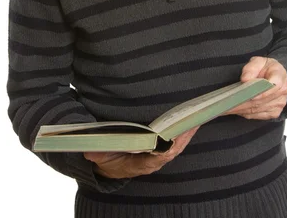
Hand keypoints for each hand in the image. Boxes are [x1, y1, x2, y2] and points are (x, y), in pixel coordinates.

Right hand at [83, 126, 198, 178]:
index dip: (167, 147)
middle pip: (172, 149)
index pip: (157, 156)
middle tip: (192, 121)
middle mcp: (152, 162)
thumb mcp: (99, 157)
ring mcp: (158, 157)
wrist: (107, 168)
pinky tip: (191, 122)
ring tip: (196, 117)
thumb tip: (90, 150)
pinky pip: (176, 142)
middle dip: (183, 136)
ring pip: (177, 146)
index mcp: (140, 164)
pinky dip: (184, 133)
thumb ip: (97, 153)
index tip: (175, 137)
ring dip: (186, 133)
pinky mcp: (161, 150)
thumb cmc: (106, 159)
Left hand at [226, 57, 286, 119]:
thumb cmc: (265, 67)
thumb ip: (252, 68)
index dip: (261, 91)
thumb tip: (245, 79)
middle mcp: (282, 92)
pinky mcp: (274, 112)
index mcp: (280, 76)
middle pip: (261, 100)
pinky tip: (234, 110)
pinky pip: (258, 115)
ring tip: (226, 108)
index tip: (249, 94)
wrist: (274, 75)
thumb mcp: (258, 61)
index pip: (273, 85)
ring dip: (241, 109)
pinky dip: (245, 113)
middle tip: (226, 104)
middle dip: (243, 102)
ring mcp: (279, 104)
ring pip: (257, 109)